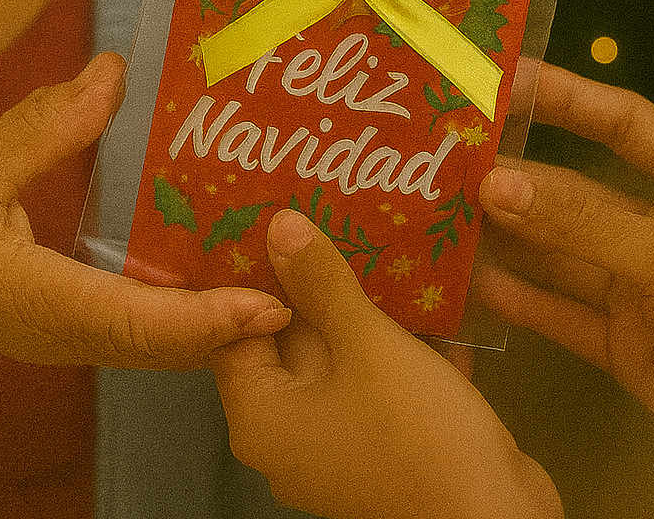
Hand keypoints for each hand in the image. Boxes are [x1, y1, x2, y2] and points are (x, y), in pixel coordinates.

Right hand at [0, 53, 290, 406]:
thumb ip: (41, 127)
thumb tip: (112, 74)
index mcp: (41, 301)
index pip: (138, 323)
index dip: (207, 317)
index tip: (269, 300)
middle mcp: (69, 331)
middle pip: (169, 343)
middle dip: (239, 317)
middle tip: (304, 264)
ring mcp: (73, 335)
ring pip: (161, 339)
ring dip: (221, 310)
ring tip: (277, 254)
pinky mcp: (73, 323)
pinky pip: (142, 324)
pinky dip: (189, 302)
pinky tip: (216, 252)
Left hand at [210, 208, 560, 518]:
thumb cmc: (417, 435)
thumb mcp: (368, 345)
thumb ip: (322, 282)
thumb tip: (279, 227)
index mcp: (262, 416)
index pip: (233, 328)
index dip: (250, 270)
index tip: (265, 212)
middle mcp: (288, 435)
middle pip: (288, 338)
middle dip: (312, 278)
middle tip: (323, 207)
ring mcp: (336, 443)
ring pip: (339, 354)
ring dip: (360, 305)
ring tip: (371, 231)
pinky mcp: (382, 446)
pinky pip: (373, 379)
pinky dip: (392, 342)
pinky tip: (419, 288)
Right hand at [478, 63, 653, 448]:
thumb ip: (581, 225)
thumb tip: (494, 186)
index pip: (624, 123)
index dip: (567, 98)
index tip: (503, 81)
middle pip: (578, 191)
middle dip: (518, 179)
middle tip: (446, 162)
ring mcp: (640, 288)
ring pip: (562, 254)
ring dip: (508, 239)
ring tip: (442, 216)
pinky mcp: (625, 347)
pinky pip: (564, 317)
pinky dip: (522, 303)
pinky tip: (472, 283)